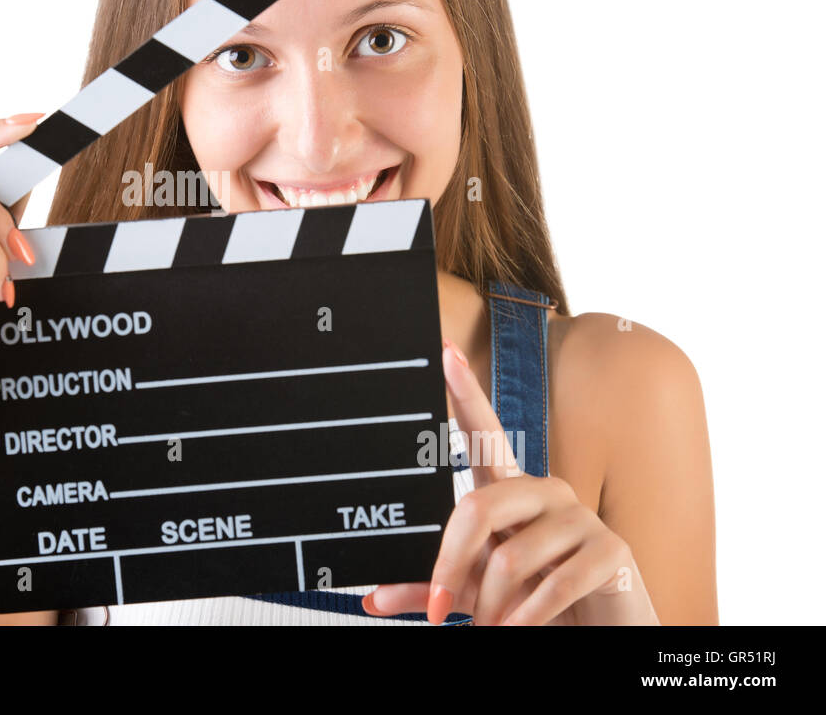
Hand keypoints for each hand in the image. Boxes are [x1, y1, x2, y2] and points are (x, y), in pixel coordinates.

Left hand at [362, 337, 659, 624]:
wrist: (598, 632)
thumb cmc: (532, 602)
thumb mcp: (474, 591)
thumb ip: (430, 586)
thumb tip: (372, 597)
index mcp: (511, 491)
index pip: (485, 434)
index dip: (466, 392)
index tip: (444, 352)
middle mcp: (546, 491)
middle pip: (478, 508)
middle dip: (450, 567)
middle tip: (439, 611)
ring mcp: (581, 517)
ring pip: (510, 557)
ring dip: (493, 607)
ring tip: (493, 628)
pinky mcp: (612, 551)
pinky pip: (554, 583)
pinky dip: (528, 617)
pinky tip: (519, 629)